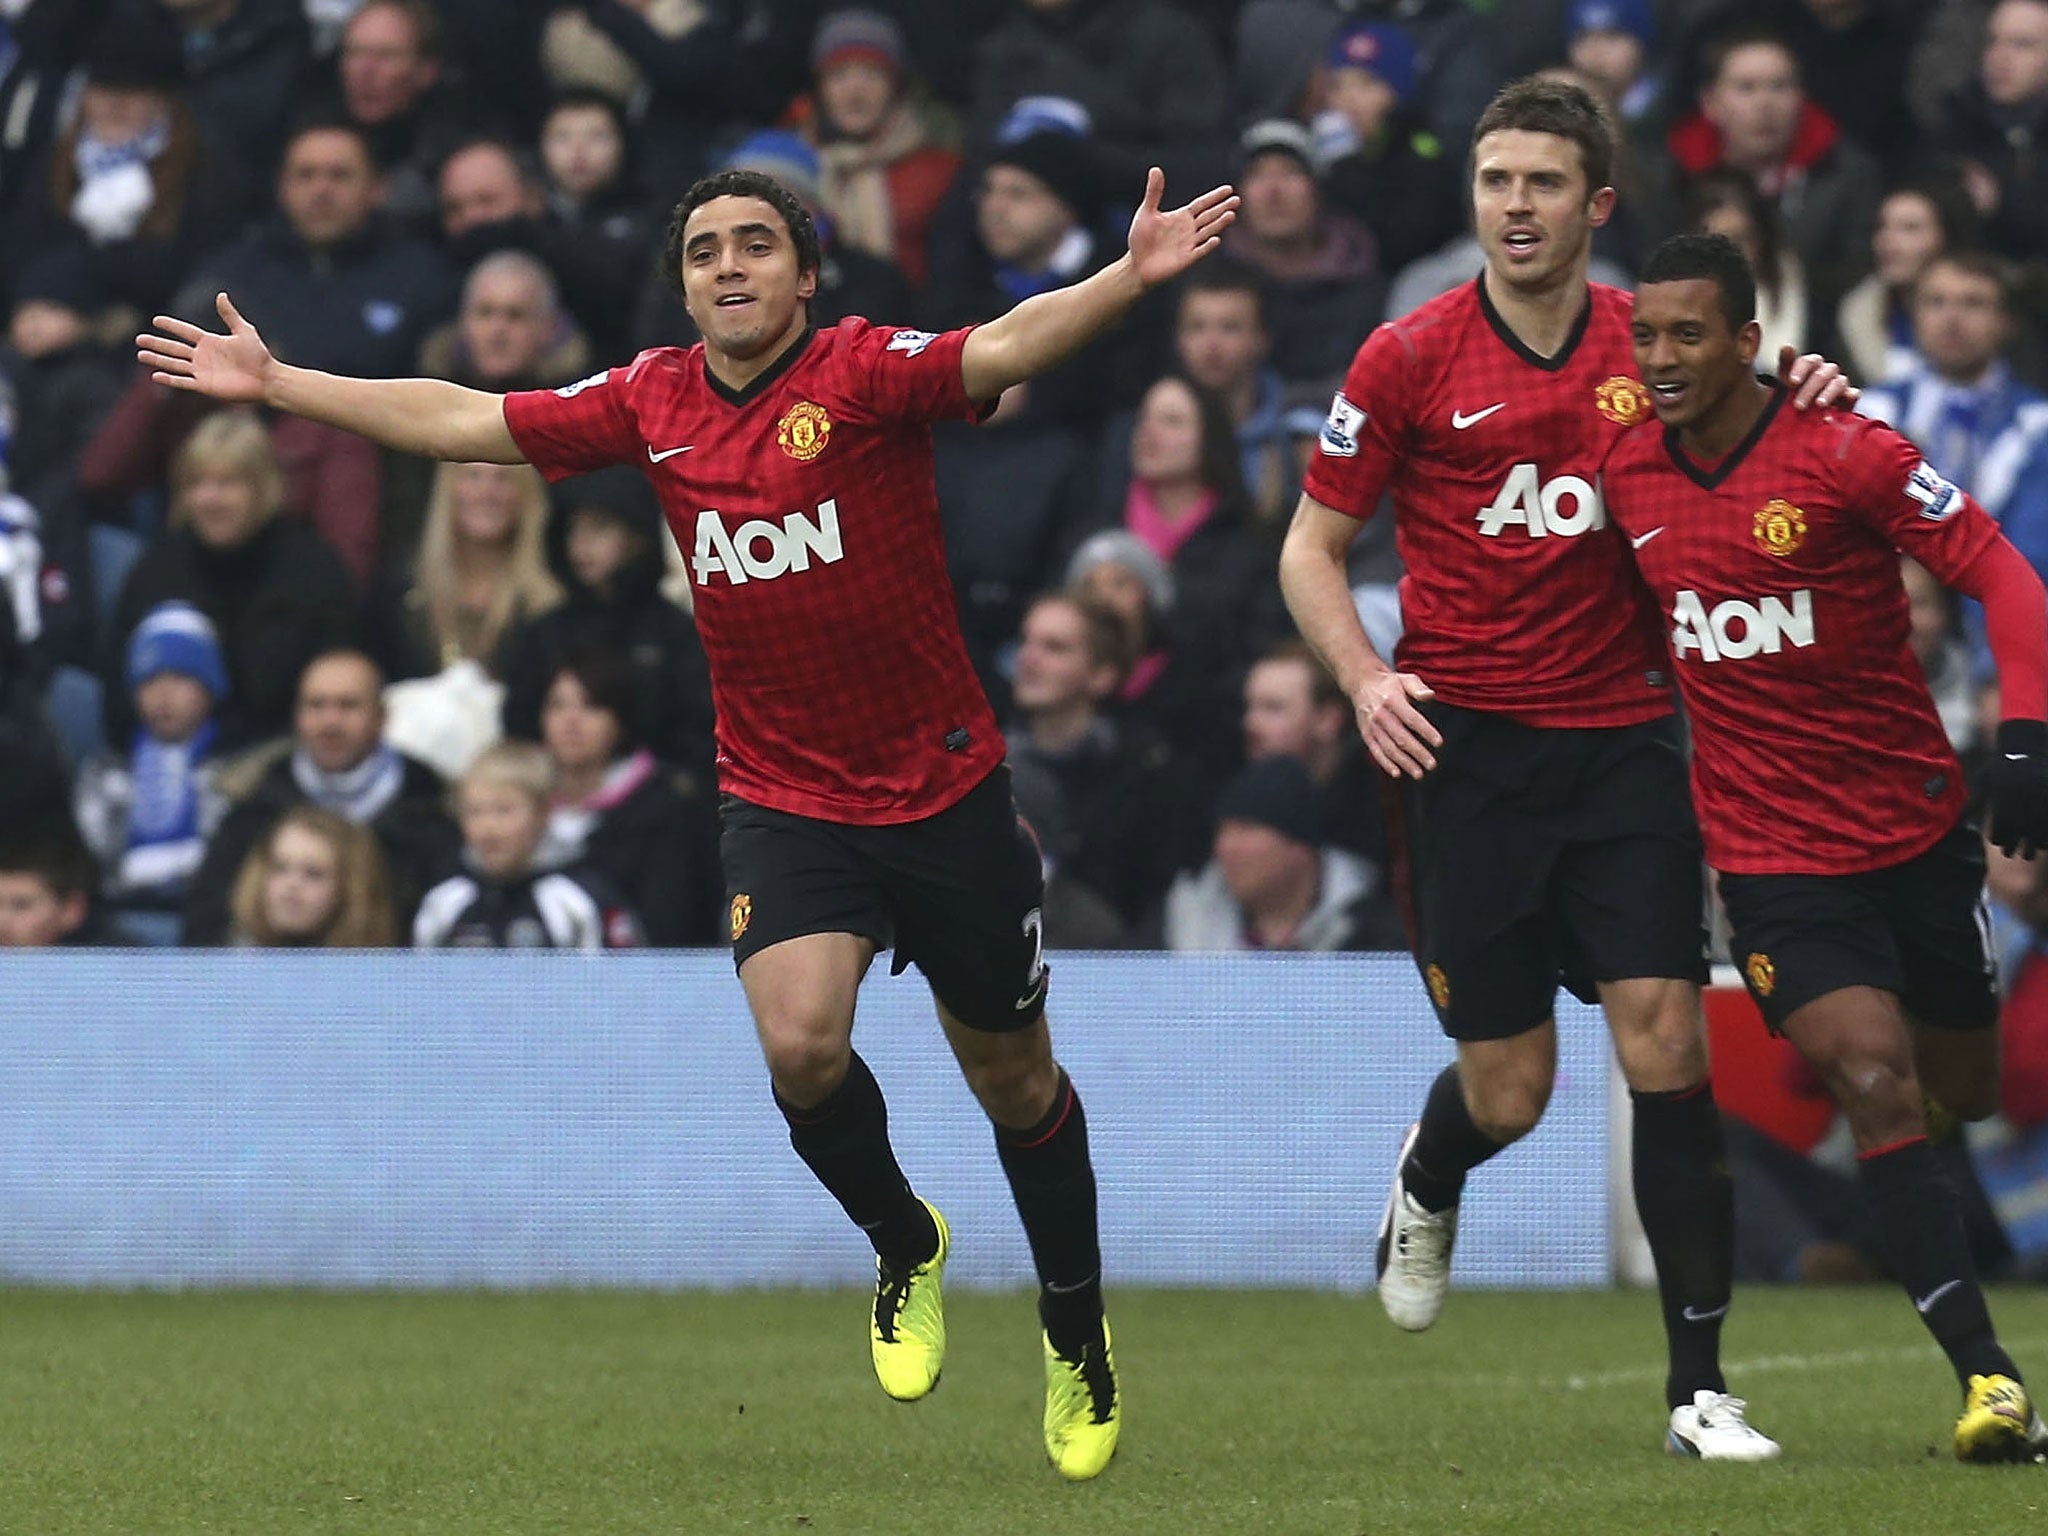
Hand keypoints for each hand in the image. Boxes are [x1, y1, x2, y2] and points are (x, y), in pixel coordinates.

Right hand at [137, 292, 274, 403]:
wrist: (267, 379)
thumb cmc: (258, 355)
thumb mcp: (244, 331)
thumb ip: (230, 315)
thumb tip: (221, 295)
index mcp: (210, 342)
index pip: (185, 332)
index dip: (172, 326)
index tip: (156, 320)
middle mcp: (203, 356)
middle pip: (174, 348)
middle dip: (157, 343)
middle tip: (138, 339)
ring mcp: (202, 371)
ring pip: (174, 364)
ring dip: (158, 360)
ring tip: (140, 354)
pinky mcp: (205, 386)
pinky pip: (183, 382)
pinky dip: (170, 379)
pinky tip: (155, 376)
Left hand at [1126, 167, 1238, 288]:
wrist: (1136, 264)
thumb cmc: (1140, 238)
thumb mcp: (1146, 212)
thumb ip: (1154, 192)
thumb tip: (1155, 169)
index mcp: (1182, 217)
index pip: (1202, 204)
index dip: (1215, 197)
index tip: (1229, 189)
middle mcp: (1189, 229)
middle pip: (1209, 216)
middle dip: (1223, 208)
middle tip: (1237, 200)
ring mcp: (1189, 244)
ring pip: (1208, 231)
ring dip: (1219, 224)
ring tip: (1231, 215)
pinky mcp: (1186, 259)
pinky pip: (1199, 251)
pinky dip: (1207, 246)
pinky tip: (1215, 239)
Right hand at [1355, 670, 1440, 778]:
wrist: (1362, 684)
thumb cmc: (1390, 684)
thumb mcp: (1405, 679)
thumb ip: (1418, 688)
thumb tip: (1431, 695)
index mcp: (1392, 700)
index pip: (1411, 718)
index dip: (1426, 731)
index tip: (1439, 743)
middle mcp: (1380, 715)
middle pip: (1401, 738)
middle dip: (1418, 752)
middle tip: (1432, 765)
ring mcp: (1372, 726)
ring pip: (1389, 748)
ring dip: (1404, 763)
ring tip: (1419, 774)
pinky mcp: (1366, 734)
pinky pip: (1376, 751)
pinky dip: (1386, 763)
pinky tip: (1397, 773)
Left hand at [1778, 347, 1858, 411]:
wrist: (1798, 421)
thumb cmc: (1788, 400)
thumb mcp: (1781, 387)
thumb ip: (1785, 367)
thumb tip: (1787, 347)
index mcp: (1809, 366)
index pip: (1807, 362)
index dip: (1800, 370)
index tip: (1792, 383)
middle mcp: (1825, 372)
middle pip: (1822, 374)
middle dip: (1810, 389)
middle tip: (1798, 405)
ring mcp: (1838, 384)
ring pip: (1839, 382)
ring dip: (1828, 394)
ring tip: (1819, 406)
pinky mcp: (1848, 399)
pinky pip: (1853, 394)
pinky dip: (1848, 400)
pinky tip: (1838, 409)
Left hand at [1986, 719, 2047, 857]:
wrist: (2027, 745)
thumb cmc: (2001, 764)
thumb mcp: (1984, 780)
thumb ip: (1974, 803)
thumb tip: (1958, 823)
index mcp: (2001, 799)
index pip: (1999, 830)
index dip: (1998, 840)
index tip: (1998, 843)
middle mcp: (2021, 802)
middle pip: (2018, 836)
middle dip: (2014, 847)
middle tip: (2012, 854)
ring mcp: (2039, 801)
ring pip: (2038, 836)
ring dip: (2033, 846)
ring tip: (2031, 852)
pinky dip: (2047, 837)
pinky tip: (2044, 843)